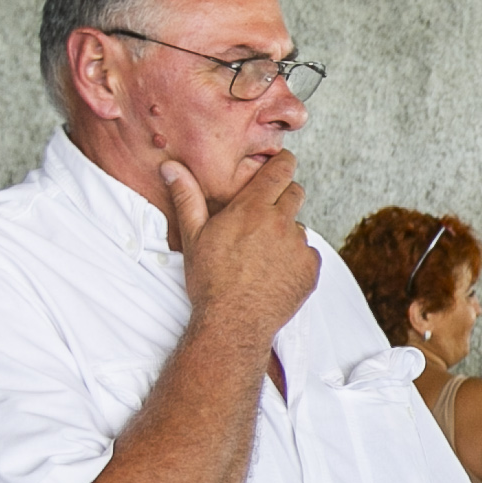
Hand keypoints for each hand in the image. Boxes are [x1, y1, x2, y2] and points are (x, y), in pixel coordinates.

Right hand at [169, 149, 314, 342]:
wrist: (233, 322)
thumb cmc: (210, 280)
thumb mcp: (193, 235)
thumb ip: (187, 196)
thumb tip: (171, 167)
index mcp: (253, 209)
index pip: (279, 171)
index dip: (283, 162)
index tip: (283, 160)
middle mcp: (281, 223)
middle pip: (295, 193)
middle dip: (284, 195)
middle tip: (265, 210)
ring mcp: (299, 247)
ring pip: (299, 227)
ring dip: (287, 232)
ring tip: (263, 252)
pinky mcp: (310, 270)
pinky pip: (308, 254)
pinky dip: (296, 258)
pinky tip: (275, 272)